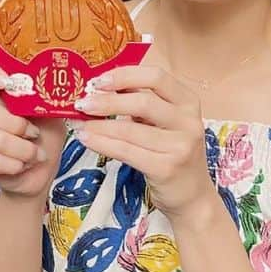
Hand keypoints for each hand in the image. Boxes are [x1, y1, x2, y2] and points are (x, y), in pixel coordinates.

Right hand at [0, 59, 66, 198]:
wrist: (43, 169)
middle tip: (34, 133)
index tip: (5, 82)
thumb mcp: (53, 110)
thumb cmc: (45, 135)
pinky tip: (23, 164)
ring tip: (35, 153)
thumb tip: (53, 81)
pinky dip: (15, 165)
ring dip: (23, 149)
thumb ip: (46, 93)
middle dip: (16, 125)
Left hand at [72, 65, 217, 222]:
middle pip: (143, 101)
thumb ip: (142, 104)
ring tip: (78, 123)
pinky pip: (126, 151)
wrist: (192, 196)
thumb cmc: (172, 153)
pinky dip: (102, 143)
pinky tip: (86, 139)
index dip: (125, 75)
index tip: (98, 80)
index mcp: (188, 102)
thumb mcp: (165, 123)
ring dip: (99, 124)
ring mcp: (180, 146)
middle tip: (82, 103)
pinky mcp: (166, 168)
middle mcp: (188, 121)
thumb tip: (102, 87)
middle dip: (107, 101)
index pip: (156, 76)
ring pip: (130, 129)